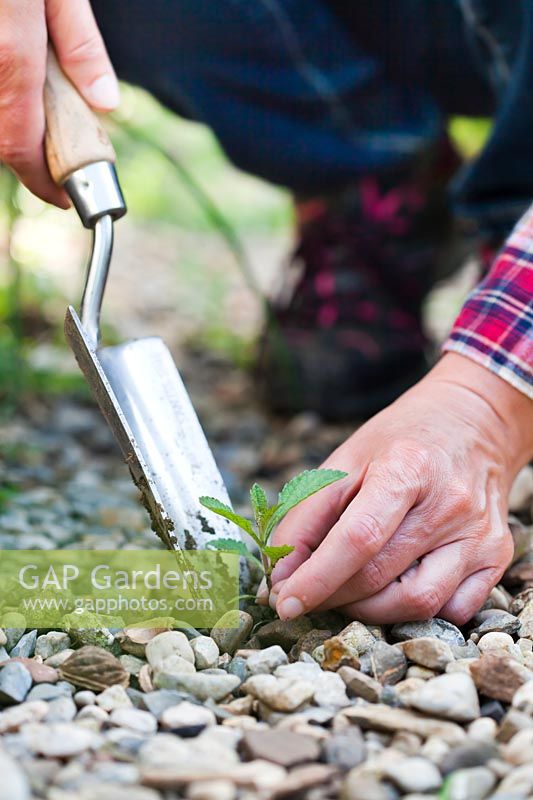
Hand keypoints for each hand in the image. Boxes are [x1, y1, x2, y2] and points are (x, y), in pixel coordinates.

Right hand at [0, 0, 118, 205]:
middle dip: (23, 153)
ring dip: (6, 122)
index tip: (62, 198)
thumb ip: (79, 42)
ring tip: (34, 112)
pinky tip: (9, 75)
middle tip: (51, 153)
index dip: (41, 181)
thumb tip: (105, 101)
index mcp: (9, 51)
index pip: (19, 143)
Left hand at [268, 354, 532, 624]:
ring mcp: (478, 533)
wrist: (472, 421)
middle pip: (379, 575)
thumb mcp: (346, 461)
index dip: (316, 578)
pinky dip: (415, 612)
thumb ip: (307, 516)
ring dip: (368, 610)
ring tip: (346, 592)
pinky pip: (454, 609)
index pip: (357, 540)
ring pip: (418, 603)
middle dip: (331, 595)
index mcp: (406, 468)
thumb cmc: (400, 441)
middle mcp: (449, 504)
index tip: (284, 602)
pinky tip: (394, 589)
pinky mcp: (497, 554)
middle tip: (306, 594)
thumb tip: (279, 576)